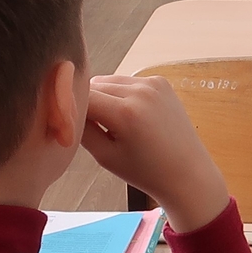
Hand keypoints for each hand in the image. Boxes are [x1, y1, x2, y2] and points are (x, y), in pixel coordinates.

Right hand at [82, 74, 231, 232]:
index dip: (70, 109)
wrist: (186, 172)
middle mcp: (140, 91)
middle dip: (87, 102)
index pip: (81, 97)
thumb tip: (65, 108)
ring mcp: (153, 83)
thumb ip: (82, 129)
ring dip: (103, 96)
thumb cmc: (145, 172)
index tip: (67, 122)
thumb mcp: (104, 156)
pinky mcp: (160, 82)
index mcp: (125, 112)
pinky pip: (127, 81)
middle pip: (94, 85)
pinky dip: (121, 94)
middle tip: (93, 128)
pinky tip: (130, 116)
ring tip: (114, 123)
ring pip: (109, 80)